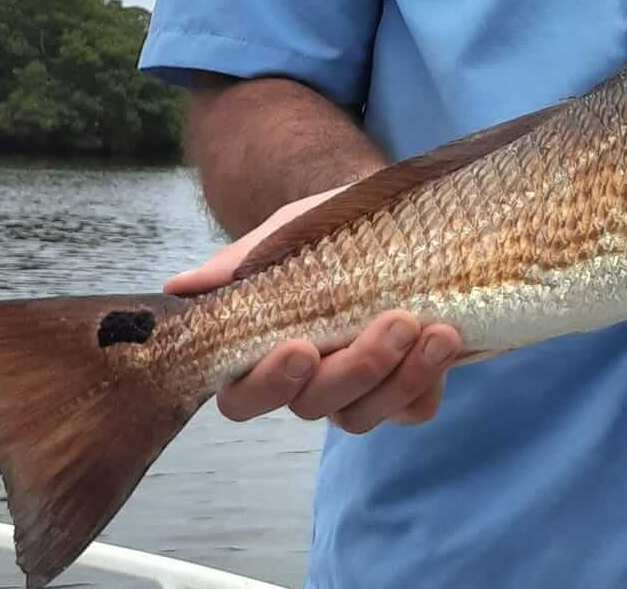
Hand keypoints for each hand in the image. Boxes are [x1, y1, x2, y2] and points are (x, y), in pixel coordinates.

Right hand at [164, 189, 462, 433]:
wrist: (395, 211)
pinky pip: (414, 409)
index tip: (302, 347)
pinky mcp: (409, 389)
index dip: (270, 381)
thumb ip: (241, 264)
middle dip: (355, 368)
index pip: (245, 396)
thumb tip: (179, 288)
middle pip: (312, 407)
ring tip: (436, 329)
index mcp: (264, 351)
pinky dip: (428, 379)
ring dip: (401, 374)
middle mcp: (309, 381)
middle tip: (395, 321)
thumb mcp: (288, 233)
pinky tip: (447, 339)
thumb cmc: (330, 228)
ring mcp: (359, 391)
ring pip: (364, 414)